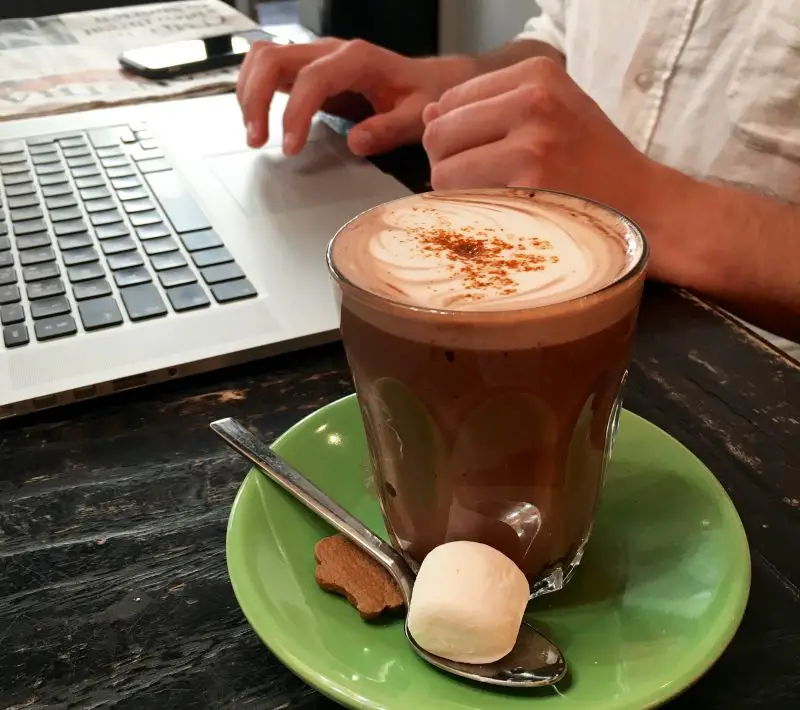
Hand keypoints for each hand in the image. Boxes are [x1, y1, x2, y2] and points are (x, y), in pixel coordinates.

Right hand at [237, 38, 473, 155]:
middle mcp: (330, 52)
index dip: (295, 112)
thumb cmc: (420, 96)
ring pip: (262, 57)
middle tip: (257, 139)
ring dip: (248, 93)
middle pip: (273, 58)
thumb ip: (388, 129)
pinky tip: (257, 119)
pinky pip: (268, 68)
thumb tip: (355, 142)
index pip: (312, 78)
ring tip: (254, 134)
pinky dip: (254, 91)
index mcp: (357, 59)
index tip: (290, 147)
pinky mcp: (306, 70)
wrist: (424, 82)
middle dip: (256, 98)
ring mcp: (315, 57)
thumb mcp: (416, 116)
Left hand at [422, 57, 659, 220]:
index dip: (453, 136)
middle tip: (479, 184)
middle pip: (438, 135)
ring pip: (443, 172)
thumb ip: (490, 108)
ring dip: (456, 195)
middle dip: (446, 164)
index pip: (450, 101)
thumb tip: (429, 114)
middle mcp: (533, 100)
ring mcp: (531, 144)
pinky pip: (462, 203)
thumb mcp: (552, 114)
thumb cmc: (594, 162)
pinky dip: (469, 214)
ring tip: (493, 200)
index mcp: (537, 74)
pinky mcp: (528, 187)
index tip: (481, 155)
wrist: (645, 206)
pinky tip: (499, 215)